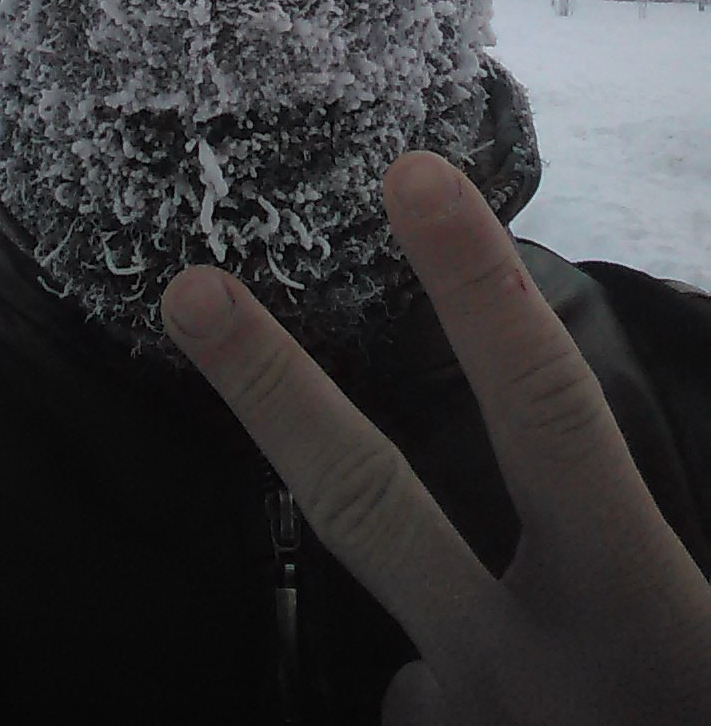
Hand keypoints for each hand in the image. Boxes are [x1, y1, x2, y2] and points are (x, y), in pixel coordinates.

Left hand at [161, 151, 710, 724]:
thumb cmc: (701, 704)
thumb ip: (682, 580)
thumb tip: (616, 507)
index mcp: (634, 619)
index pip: (550, 419)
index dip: (479, 294)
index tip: (411, 174)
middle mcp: (523, 678)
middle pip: (374, 508)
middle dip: (273, 390)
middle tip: (186, 290)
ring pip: (424, 658)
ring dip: (470, 675)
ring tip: (563, 711)